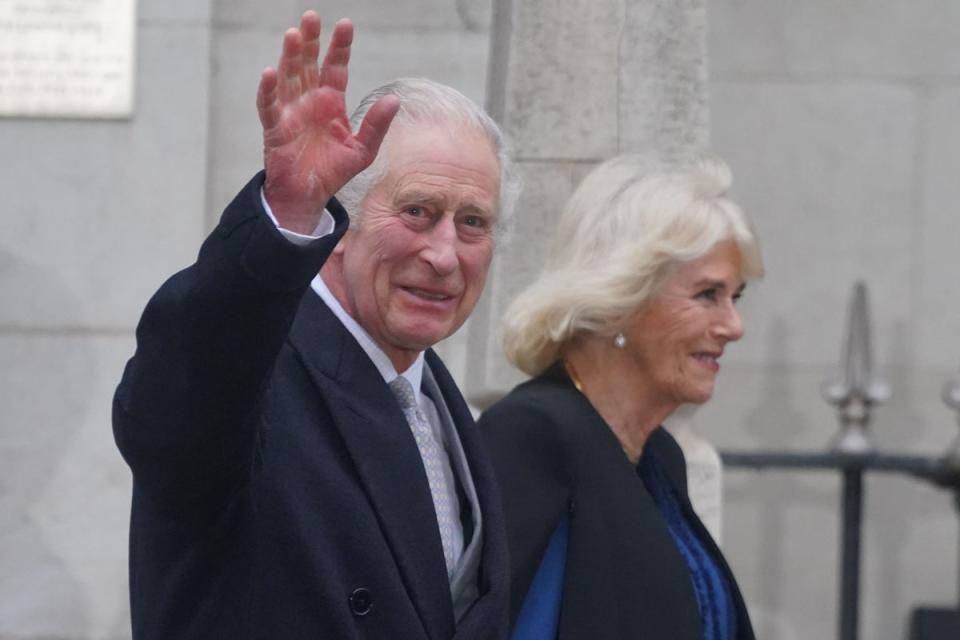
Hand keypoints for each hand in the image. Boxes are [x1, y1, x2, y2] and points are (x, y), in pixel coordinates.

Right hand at [256, 11, 398, 233]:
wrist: (309, 197)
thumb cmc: (333, 171)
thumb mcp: (362, 150)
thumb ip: (376, 125)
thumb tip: (394, 100)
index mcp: (330, 102)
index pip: (335, 67)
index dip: (339, 46)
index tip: (345, 24)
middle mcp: (309, 101)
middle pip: (308, 64)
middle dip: (310, 41)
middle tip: (311, 16)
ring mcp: (290, 112)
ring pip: (288, 77)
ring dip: (289, 57)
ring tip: (294, 34)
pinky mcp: (275, 128)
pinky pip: (269, 106)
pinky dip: (268, 90)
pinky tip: (269, 72)